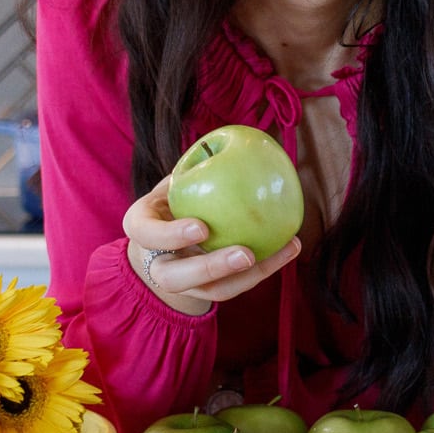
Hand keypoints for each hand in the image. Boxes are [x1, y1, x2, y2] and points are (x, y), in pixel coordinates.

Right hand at [124, 176, 301, 316]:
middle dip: (211, 268)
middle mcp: (157, 263)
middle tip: (246, 254)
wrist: (168, 237)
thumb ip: (195, 166)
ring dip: (251, 275)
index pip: (147, 235)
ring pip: (213, 290)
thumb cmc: (177, 196)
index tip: (202, 226)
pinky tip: (291, 246)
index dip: (171, 235)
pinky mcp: (209, 289)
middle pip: (175, 278)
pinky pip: (238, 285)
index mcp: (142, 229)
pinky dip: (267, 267)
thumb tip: (235, 141)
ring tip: (285, 249)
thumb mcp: (178, 178)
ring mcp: (183, 283)